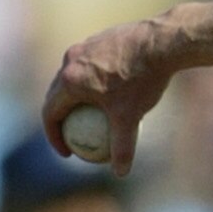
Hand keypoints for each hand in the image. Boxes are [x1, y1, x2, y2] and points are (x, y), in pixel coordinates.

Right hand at [42, 16, 174, 178]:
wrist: (162, 41)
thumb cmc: (143, 80)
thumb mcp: (130, 117)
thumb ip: (123, 146)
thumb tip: (120, 173)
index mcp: (70, 80)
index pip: (50, 112)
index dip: (54, 136)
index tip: (67, 152)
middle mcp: (71, 60)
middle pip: (57, 93)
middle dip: (60, 117)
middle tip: (73, 136)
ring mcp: (84, 46)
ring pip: (73, 75)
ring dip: (75, 96)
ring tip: (90, 114)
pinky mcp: (100, 38)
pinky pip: (91, 64)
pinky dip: (93, 80)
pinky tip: (113, 91)